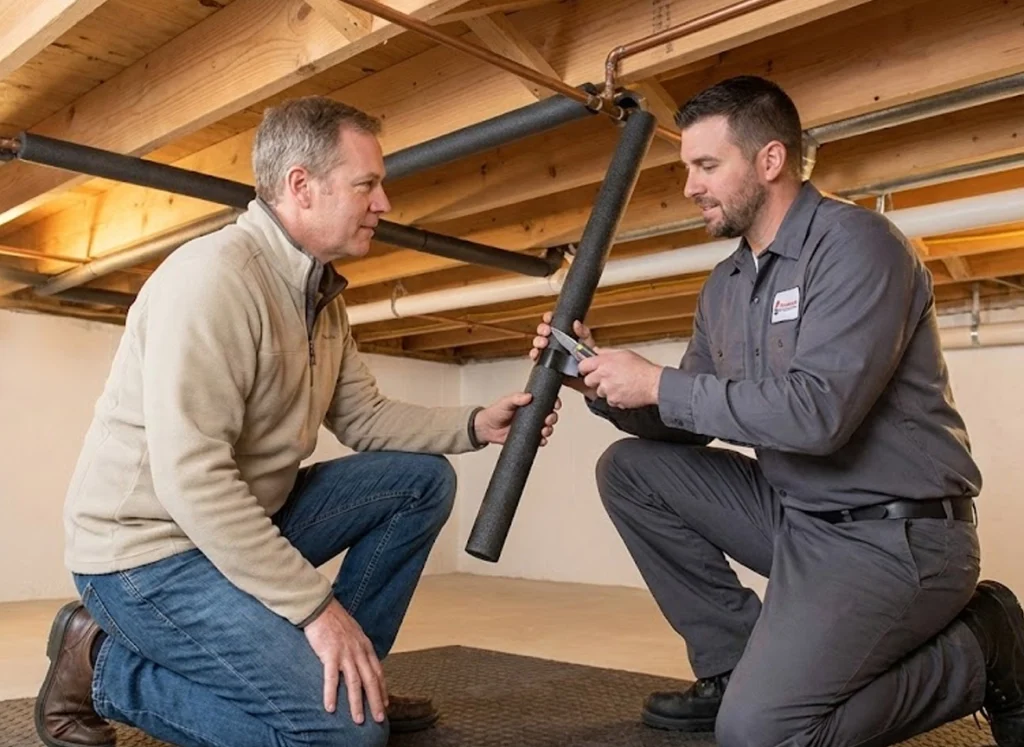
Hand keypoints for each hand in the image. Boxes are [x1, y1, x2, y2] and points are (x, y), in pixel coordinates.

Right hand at [304, 599, 386, 723]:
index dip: (382, 690)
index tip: (385, 704)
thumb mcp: (355, 634)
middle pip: (370, 680)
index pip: (378, 672)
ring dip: (356, 703)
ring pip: (354, 683)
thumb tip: (363, 662)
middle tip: (379, 719)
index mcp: (365, 647)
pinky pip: (331, 678)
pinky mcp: (329, 653)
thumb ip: (359, 649)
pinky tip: (331, 708)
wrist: (321, 607)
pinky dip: (331, 694)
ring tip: (357, 720)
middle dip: (376, 701)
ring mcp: (345, 653)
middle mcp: (359, 651)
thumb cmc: (336, 620)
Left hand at [473, 391, 560, 445]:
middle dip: (552, 418)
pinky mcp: (528, 437)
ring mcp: (531, 427)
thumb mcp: (506, 402)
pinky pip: (539, 440)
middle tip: (548, 419)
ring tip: (544, 430)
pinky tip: (541, 440)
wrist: (487, 428)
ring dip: (549, 430)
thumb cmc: (495, 413)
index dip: (553, 402)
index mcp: (529, 404)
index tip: (555, 404)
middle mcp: (532, 415)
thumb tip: (528, 396)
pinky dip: (542, 441)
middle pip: (549, 415)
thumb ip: (516, 398)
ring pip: (547, 428)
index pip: (546, 401)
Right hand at [530, 312, 597, 398]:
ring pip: (538, 344)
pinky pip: (537, 359)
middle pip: (543, 332)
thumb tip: (576, 323)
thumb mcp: (588, 343)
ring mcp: (550, 354)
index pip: (553, 322)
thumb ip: (583, 332)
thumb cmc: (588, 359)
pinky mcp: (547, 365)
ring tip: (543, 344)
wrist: (588, 378)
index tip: (549, 318)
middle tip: (546, 332)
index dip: (549, 319)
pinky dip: (534, 355)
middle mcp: (555, 343)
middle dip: (542, 329)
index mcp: (564, 334)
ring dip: (538, 341)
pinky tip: (537, 354)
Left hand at [578, 348, 662, 409]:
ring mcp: (608, 389)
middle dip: (595, 380)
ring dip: (606, 390)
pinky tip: (623, 391)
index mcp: (604, 362)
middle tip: (606, 378)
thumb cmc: (642, 369)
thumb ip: (606, 352)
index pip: (583, 365)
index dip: (585, 368)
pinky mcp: (613, 400)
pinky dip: (615, 398)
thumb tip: (596, 351)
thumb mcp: (624, 353)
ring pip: (599, 392)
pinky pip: (609, 400)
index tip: (587, 369)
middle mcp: (603, 375)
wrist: (653, 384)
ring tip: (619, 385)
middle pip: (588, 381)